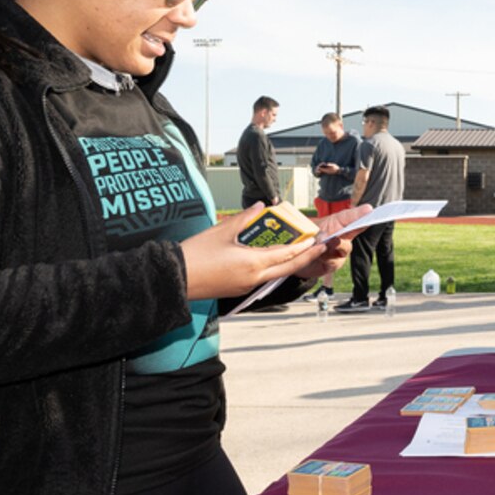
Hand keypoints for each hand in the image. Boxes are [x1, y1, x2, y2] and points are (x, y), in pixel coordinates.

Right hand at [179, 203, 365, 299]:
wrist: (174, 279)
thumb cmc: (195, 255)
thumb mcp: (221, 231)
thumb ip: (245, 218)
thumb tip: (261, 206)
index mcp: (253, 263)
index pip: (287, 254)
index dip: (305, 247)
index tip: (319, 239)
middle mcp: (254, 277)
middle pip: (288, 268)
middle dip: (306, 257)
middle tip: (320, 247)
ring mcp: (246, 285)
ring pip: (275, 274)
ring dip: (289, 262)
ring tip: (300, 250)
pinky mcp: (238, 288)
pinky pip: (263, 277)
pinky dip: (273, 267)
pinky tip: (273, 258)